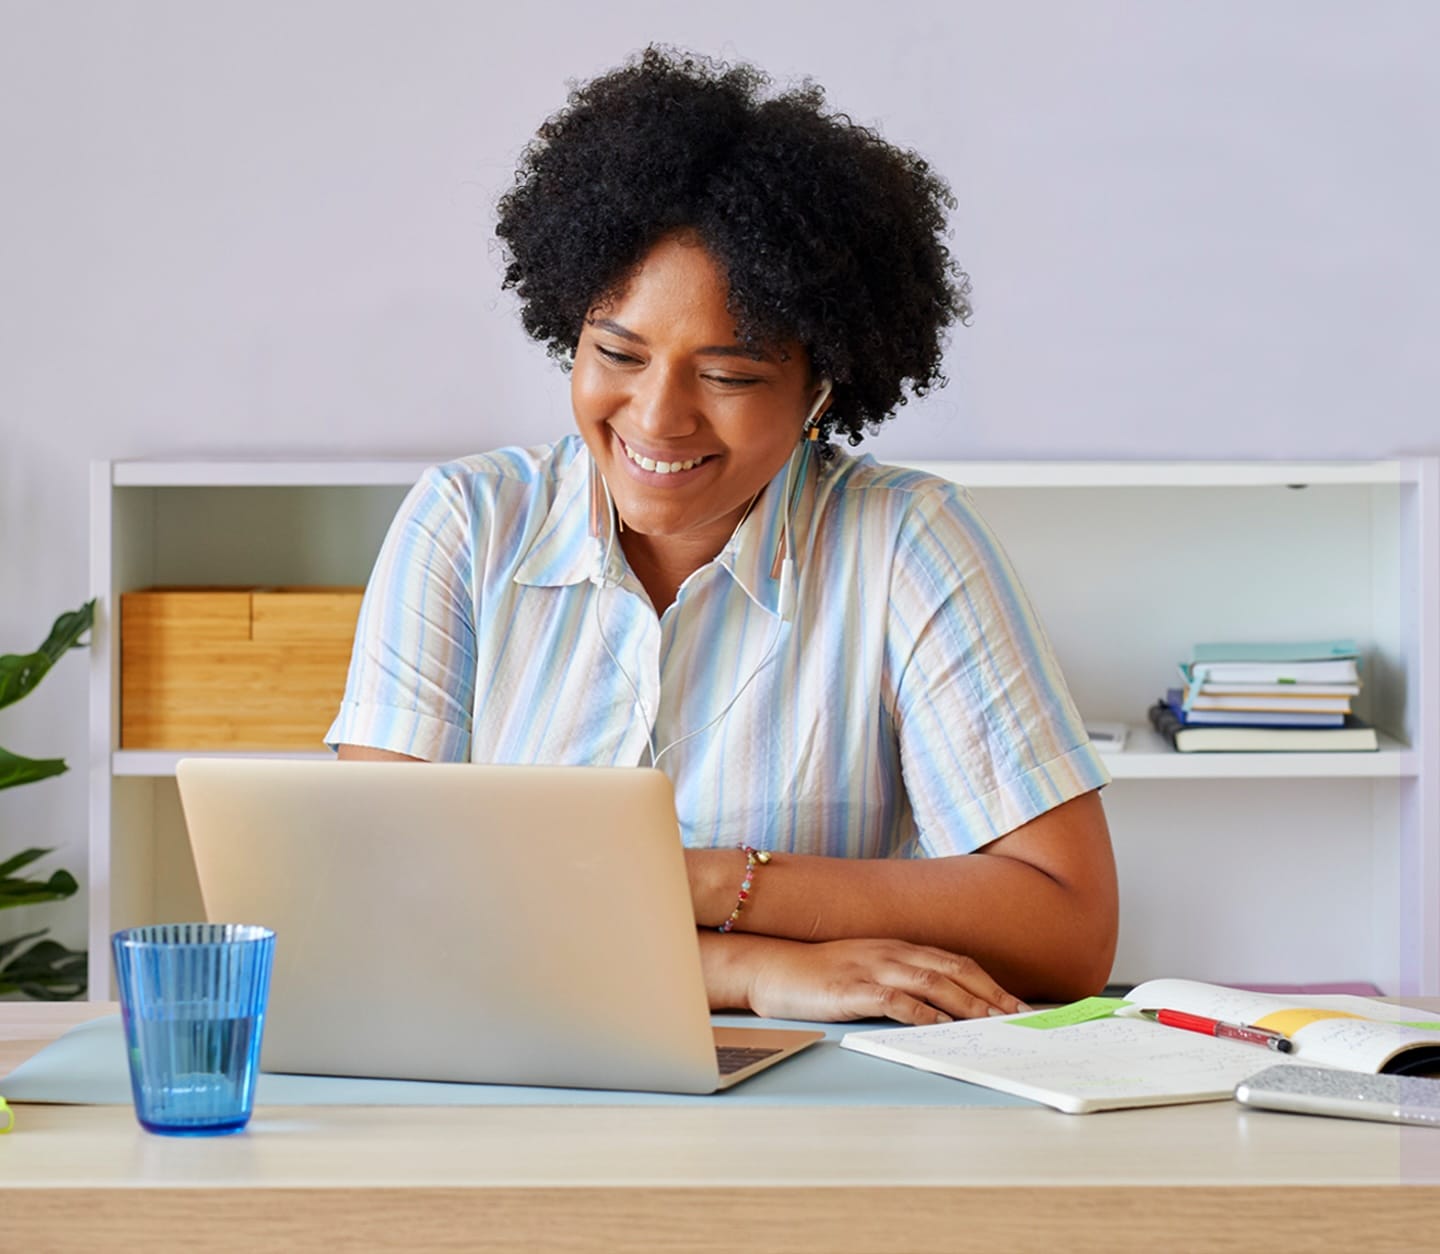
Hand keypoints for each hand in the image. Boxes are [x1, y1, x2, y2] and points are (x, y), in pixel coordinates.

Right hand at [744, 937, 1028, 1024]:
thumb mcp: (865, 968)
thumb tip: (938, 1006)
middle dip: (990, 993)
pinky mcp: (854, 989)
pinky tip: (941, 1026)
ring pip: (933, 983)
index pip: (955, 962)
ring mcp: (873, 969)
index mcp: (897, 948)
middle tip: (1018, 1015)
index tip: (1015, 1003)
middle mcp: (891, 953)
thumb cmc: (819, 974)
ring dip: (967, 1003)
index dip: (988, 982)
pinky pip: (896, 1000)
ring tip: (993, 1022)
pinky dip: (923, 1013)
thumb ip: (899, 978)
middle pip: (953, 970)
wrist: (773, 968)